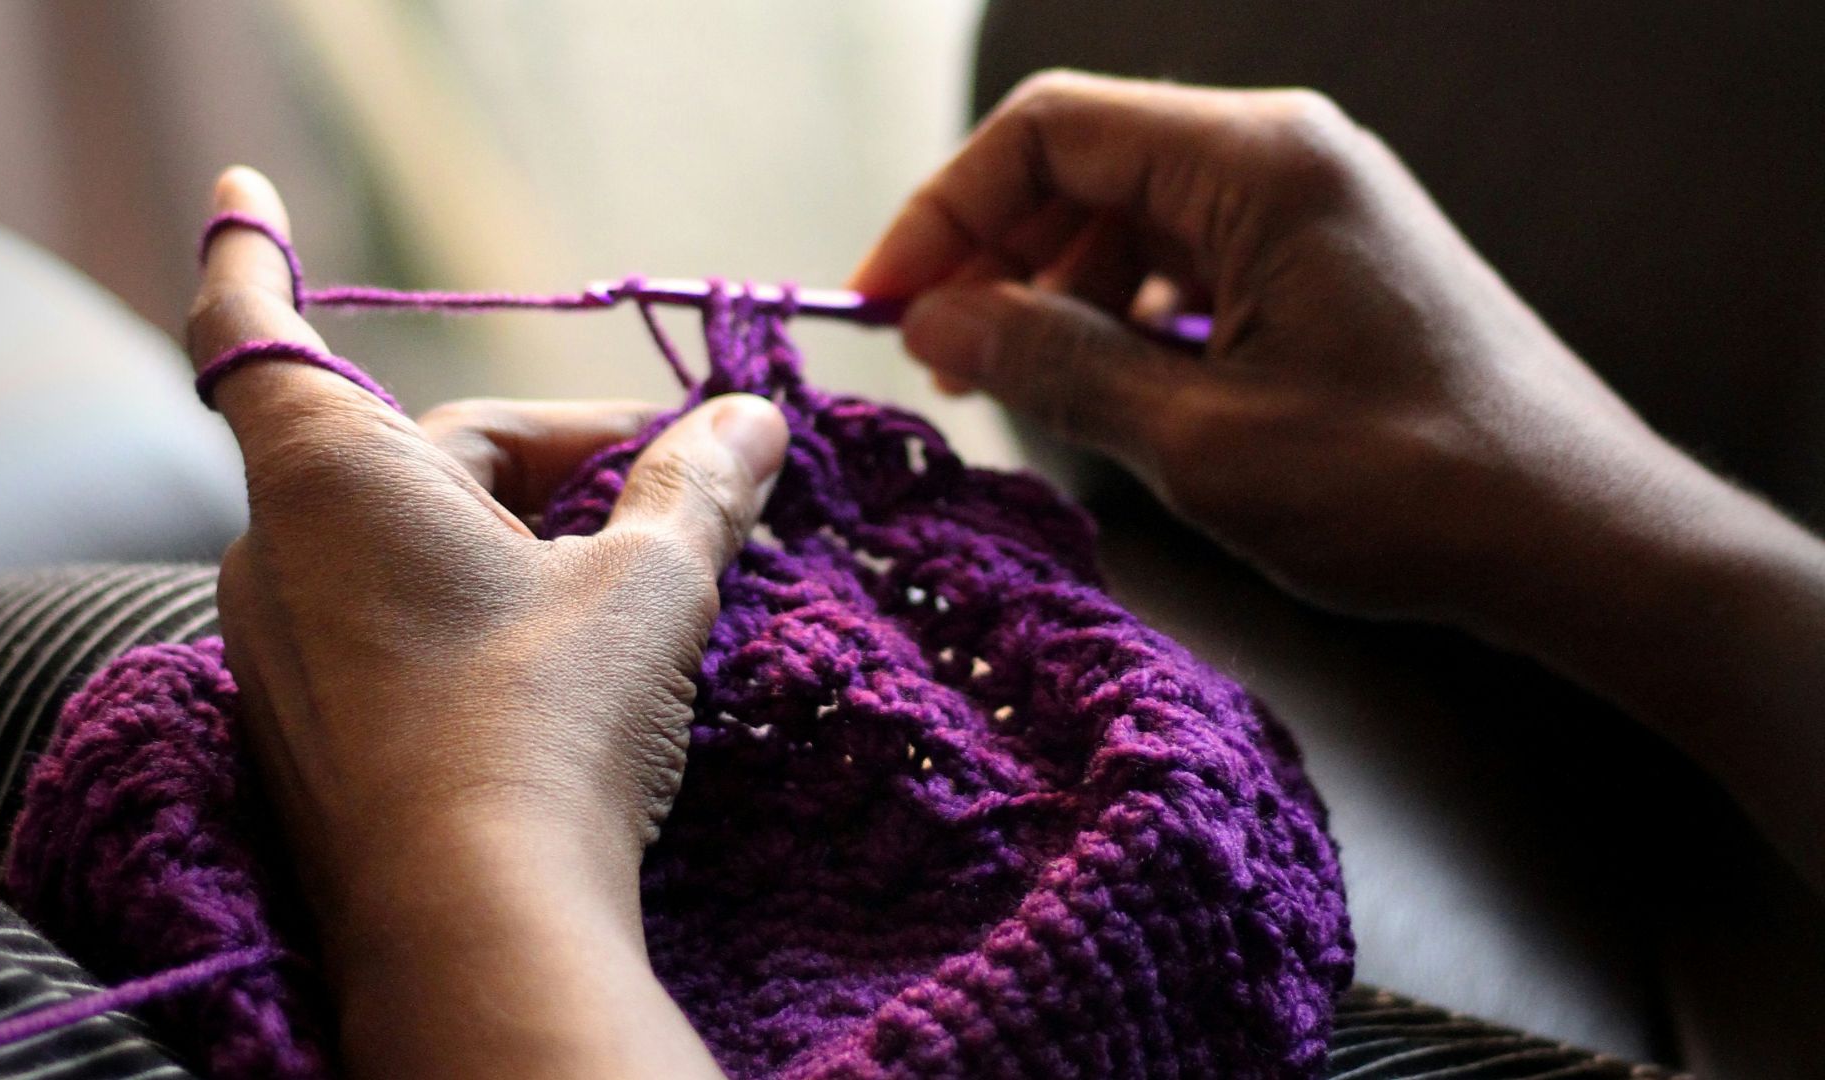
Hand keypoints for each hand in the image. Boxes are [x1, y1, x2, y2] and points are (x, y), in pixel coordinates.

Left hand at [190, 167, 762, 1078]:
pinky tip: (575, 663)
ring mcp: (286, 658)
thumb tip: (754, 419)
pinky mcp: (316, 737)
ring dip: (524, 540)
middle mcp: (281, 557)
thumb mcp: (647, 586)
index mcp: (337, 480)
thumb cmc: (548, 724)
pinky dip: (481, 613)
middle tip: (676, 486)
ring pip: (413, 549)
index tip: (243, 193)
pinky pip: (396, 629)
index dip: (250, 254)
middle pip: (420, 456)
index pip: (259, 332)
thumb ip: (699, 488)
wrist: (480, 928)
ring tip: (645, 579)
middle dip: (551, 459)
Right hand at [853, 72, 1824, 890]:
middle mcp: (1286, 154)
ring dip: (1056, 293)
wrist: (1579, 537)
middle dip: (995, 255)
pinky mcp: (1328, 260)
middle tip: (939, 362)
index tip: (882, 301)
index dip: (944, 211)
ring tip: (1015, 390)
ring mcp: (1312, 205)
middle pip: (1086, 164)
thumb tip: (936, 322)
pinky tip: (1110, 391)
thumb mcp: (1201, 438)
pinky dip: (1127, 315)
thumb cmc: (1409, 488)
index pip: (1049, 131)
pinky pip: (1191, 258)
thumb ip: (1054, 366)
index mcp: (1257, 161)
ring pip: (1132, 216)